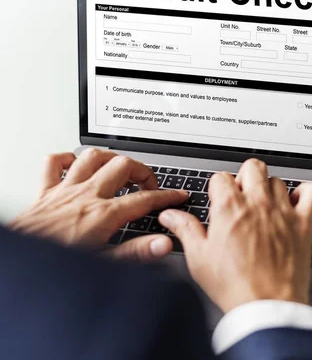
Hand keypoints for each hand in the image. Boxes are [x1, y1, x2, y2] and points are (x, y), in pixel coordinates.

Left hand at [10, 149, 188, 261]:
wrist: (21, 261)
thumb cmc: (56, 265)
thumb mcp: (104, 264)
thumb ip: (137, 253)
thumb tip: (163, 244)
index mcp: (103, 215)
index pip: (144, 199)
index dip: (167, 196)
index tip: (177, 195)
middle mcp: (86, 196)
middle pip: (122, 166)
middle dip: (142, 171)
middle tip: (149, 183)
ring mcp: (64, 190)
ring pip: (92, 157)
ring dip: (110, 159)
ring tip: (120, 167)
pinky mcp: (44, 192)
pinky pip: (53, 163)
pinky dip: (67, 159)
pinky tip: (77, 165)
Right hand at [159, 159, 311, 312]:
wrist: (266, 306)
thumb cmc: (234, 285)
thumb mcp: (199, 258)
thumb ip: (186, 230)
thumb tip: (171, 216)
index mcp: (229, 208)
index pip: (221, 177)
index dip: (218, 188)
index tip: (219, 199)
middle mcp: (257, 204)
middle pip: (252, 167)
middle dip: (245, 177)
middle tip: (242, 197)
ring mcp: (282, 212)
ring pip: (278, 180)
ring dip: (270, 188)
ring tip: (265, 206)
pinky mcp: (303, 223)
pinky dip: (306, 192)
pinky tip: (296, 202)